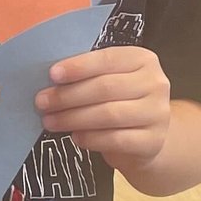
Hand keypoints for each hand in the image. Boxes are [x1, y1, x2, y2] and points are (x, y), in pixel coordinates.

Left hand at [37, 45, 173, 172]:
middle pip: (106, 88)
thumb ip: (88, 75)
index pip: (108, 59)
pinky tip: (75, 137)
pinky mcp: (153, 141)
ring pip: (109, 114)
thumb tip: (51, 79)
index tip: (52, 75)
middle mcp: (155, 84)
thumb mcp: (111, 80)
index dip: (79, 67)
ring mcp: (157, 114)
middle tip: (42, 102)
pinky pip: (115, 139)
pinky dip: (90, 138)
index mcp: (143, 59)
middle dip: (68, 95)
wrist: (147, 137)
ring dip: (73, 118)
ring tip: (50, 121)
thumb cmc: (120, 102)